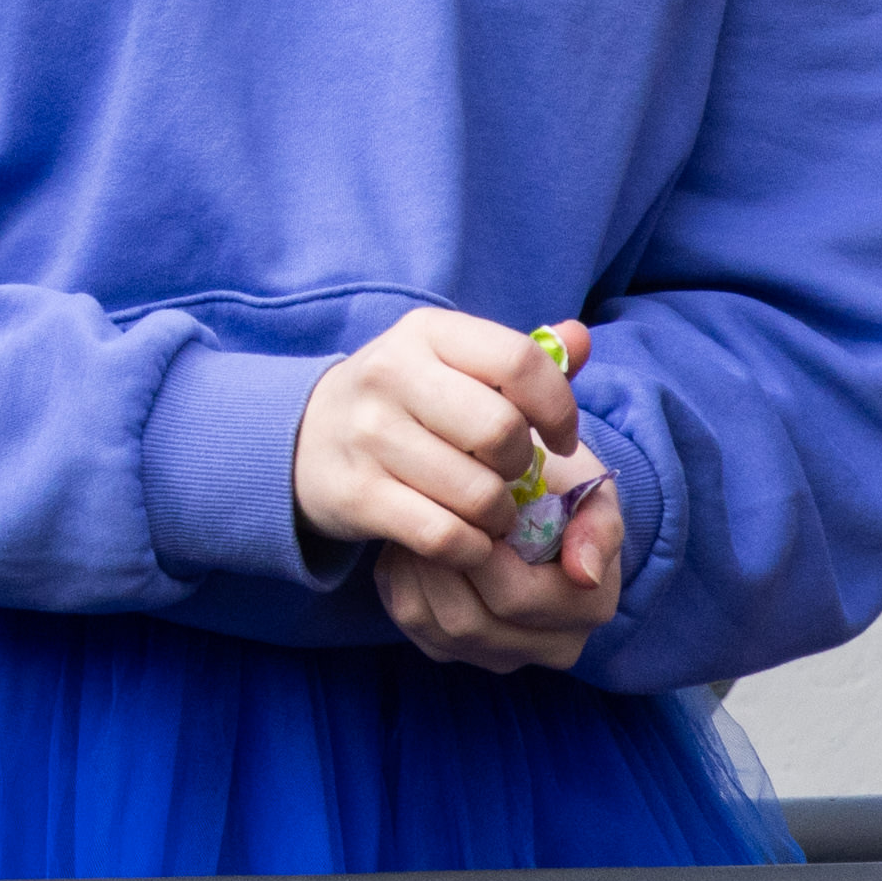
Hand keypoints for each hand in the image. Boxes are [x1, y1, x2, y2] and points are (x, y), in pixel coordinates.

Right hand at [293, 311, 587, 570]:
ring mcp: (367, 436)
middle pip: (500, 431)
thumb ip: (519, 358)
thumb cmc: (403, 400)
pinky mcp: (355, 494)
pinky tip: (468, 539)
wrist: (303, 438)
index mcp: (426, 333)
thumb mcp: (451, 362)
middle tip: (510, 477)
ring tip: (489, 511)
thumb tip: (579, 338)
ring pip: (476, 492)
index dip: (558, 408)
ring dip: (498, 515)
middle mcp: (390, 375)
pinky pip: (442, 535)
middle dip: (521, 467)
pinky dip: (470, 547)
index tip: (559, 440)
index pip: (519, 362)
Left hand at [375, 451, 628, 671]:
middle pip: (468, 623)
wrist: (535, 505)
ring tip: (415, 524)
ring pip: (435, 629)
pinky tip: (411, 548)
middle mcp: (550, 646)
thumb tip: (584, 576)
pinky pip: (415, 628)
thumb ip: (598, 528)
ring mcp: (504, 656)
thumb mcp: (589, 493)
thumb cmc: (560, 491)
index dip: (476, 553)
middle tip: (422, 512)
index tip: (460, 508)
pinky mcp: (461, 653)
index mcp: (587, 609)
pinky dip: (402, 584)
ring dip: (415, 572)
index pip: (515, 599)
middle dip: (438, 563)